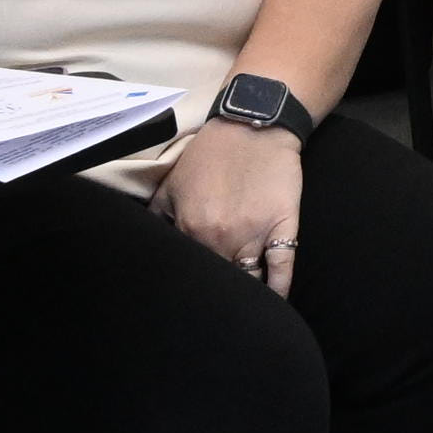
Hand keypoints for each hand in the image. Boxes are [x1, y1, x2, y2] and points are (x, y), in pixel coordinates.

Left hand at [166, 114, 307, 289]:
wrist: (254, 125)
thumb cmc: (211, 154)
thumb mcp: (171, 184)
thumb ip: (157, 219)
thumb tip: (148, 246)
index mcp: (191, 229)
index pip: (189, 270)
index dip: (190, 282)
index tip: (191, 293)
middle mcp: (221, 239)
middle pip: (219, 280)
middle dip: (217, 293)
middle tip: (215, 304)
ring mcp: (254, 236)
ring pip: (248, 281)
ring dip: (245, 294)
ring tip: (241, 306)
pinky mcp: (284, 228)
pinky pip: (282, 270)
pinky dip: (278, 291)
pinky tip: (274, 303)